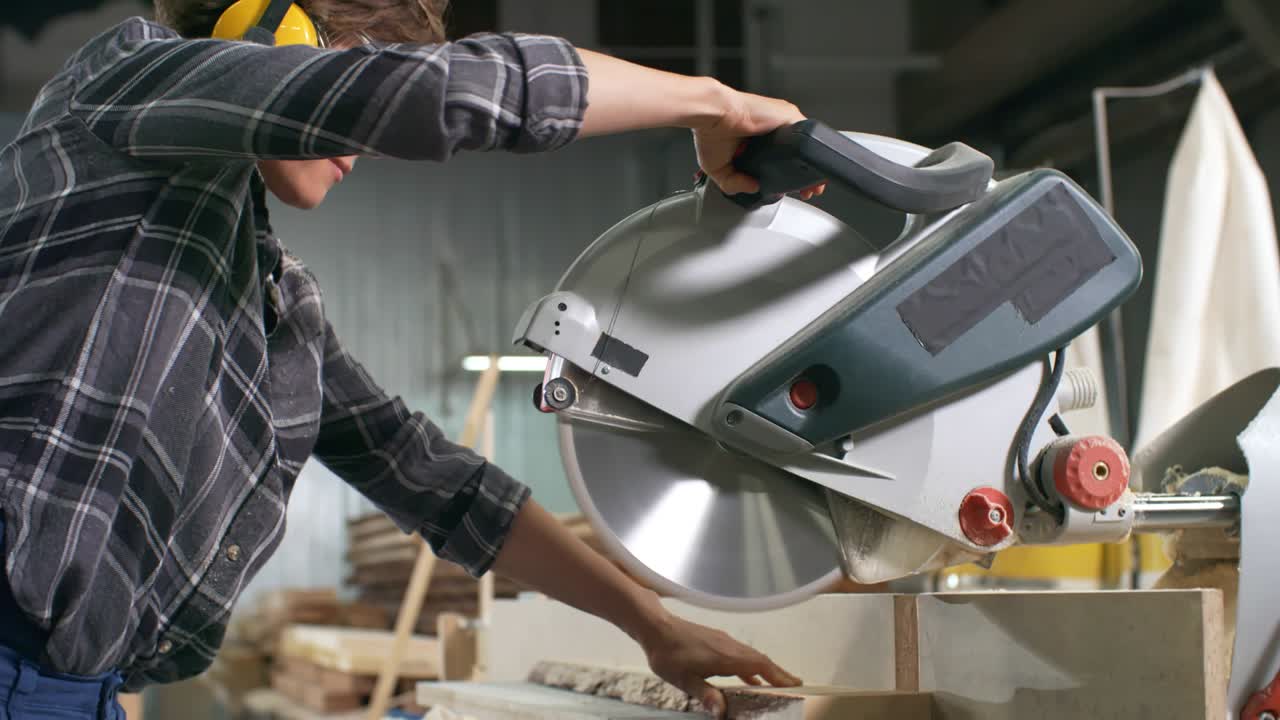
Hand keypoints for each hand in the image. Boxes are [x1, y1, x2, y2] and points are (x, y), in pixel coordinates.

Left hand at [636, 608, 801, 717]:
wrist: (656, 627)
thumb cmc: (668, 654)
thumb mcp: (683, 680)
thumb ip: (705, 695)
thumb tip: (721, 712)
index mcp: (725, 657)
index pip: (759, 665)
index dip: (778, 675)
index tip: (795, 683)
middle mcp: (729, 647)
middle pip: (761, 659)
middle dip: (779, 673)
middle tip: (796, 685)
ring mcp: (724, 642)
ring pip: (752, 655)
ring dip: (767, 668)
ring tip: (778, 682)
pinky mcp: (717, 641)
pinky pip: (741, 654)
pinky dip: (751, 665)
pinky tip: (750, 676)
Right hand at [692, 87, 827, 199]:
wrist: (712, 115)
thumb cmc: (710, 133)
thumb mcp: (719, 169)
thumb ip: (734, 183)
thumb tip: (753, 187)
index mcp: (758, 140)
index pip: (781, 159)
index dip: (790, 175)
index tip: (796, 189)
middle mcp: (772, 129)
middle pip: (797, 152)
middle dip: (806, 172)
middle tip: (809, 190)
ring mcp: (781, 120)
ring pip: (804, 143)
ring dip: (810, 163)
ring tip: (814, 183)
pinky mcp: (787, 115)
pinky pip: (807, 132)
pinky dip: (811, 149)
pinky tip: (811, 166)